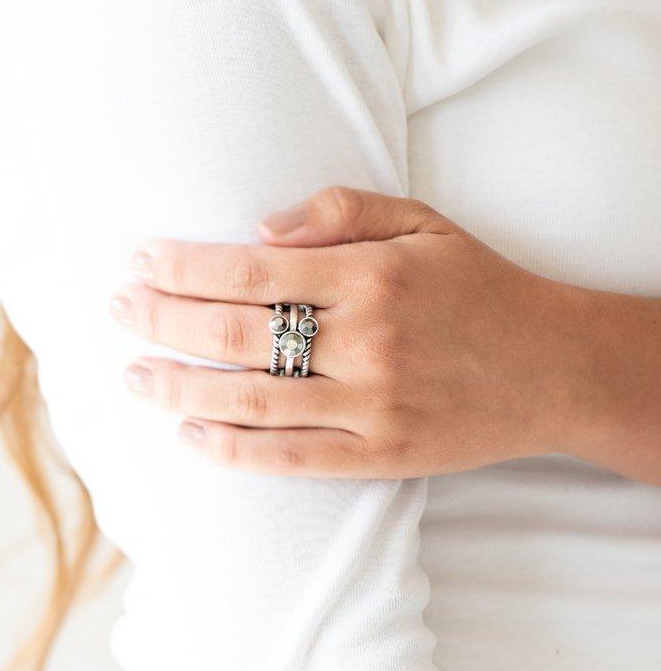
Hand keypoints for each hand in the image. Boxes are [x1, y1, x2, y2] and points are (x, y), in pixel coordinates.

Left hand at [109, 186, 580, 477]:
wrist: (553, 367)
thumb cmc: (482, 287)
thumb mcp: (424, 223)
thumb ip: (342, 211)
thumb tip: (258, 230)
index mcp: (372, 277)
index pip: (251, 272)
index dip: (185, 268)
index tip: (142, 262)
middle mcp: (366, 343)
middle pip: (237, 334)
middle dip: (163, 321)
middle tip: (119, 311)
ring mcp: (372, 407)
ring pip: (251, 402)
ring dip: (181, 390)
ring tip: (135, 377)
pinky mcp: (382, 457)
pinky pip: (291, 459)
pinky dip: (234, 451)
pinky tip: (192, 437)